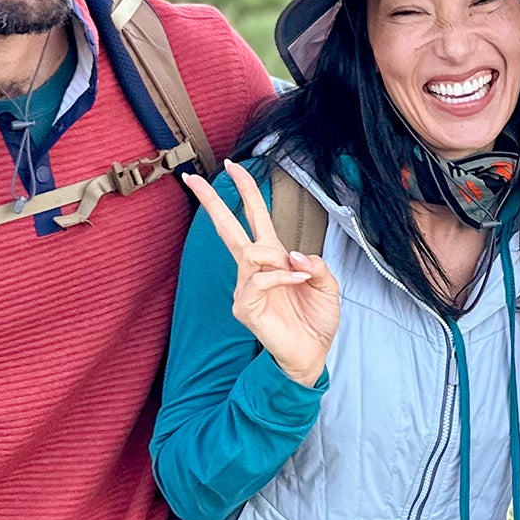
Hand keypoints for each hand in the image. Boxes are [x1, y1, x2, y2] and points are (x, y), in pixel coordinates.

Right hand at [180, 159, 341, 386]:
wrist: (313, 353)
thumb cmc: (316, 320)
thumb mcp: (327, 285)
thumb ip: (315, 264)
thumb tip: (292, 253)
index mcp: (273, 257)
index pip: (254, 217)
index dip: (245, 190)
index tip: (231, 166)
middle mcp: (254, 269)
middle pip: (228, 227)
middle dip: (212, 201)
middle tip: (191, 178)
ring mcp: (246, 287)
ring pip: (252, 253)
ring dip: (277, 258)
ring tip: (300, 274)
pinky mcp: (245, 306)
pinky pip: (260, 280)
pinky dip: (282, 277)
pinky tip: (298, 281)